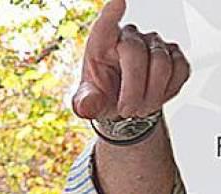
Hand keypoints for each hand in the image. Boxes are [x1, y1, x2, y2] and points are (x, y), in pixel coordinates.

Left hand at [72, 0, 190, 119]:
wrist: (124, 107)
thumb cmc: (103, 96)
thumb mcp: (87, 102)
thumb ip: (84, 103)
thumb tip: (88, 105)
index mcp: (101, 44)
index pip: (105, 26)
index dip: (111, 14)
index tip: (117, 2)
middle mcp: (129, 37)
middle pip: (136, 54)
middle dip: (133, 89)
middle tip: (127, 111)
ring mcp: (153, 44)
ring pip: (162, 64)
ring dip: (151, 95)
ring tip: (139, 110)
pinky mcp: (175, 55)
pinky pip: (180, 70)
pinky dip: (168, 91)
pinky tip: (154, 98)